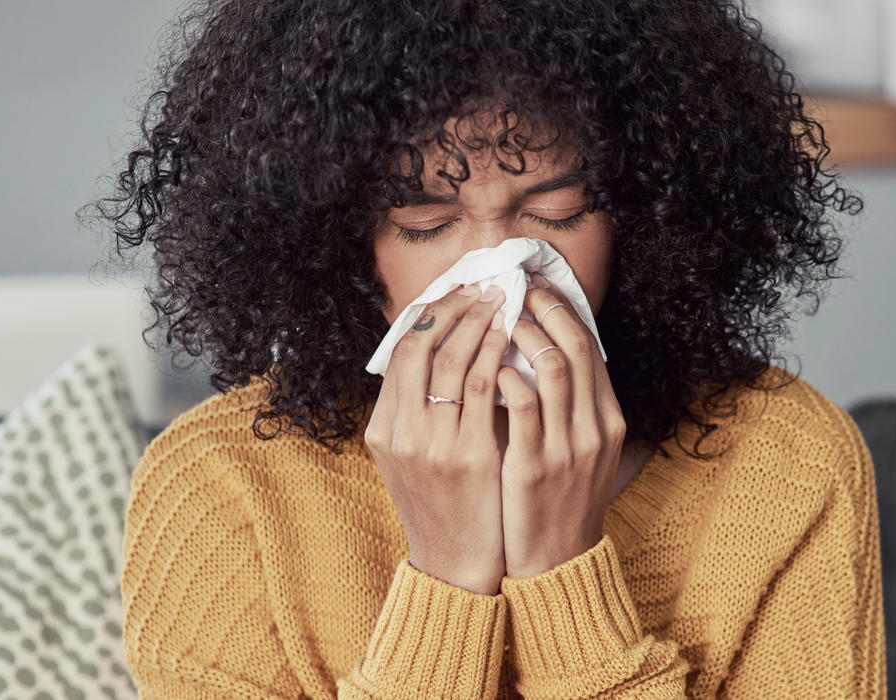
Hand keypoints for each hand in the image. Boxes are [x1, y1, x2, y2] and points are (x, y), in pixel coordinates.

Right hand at [363, 284, 509, 594]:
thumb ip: (416, 414)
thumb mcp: (412, 460)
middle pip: (419, 347)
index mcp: (383, 430)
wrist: (454, 565)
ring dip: (478, 323)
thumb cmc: (443, 507)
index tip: (458, 293)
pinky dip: (495, 355)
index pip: (399, 352)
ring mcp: (431, 444)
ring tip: (502, 301)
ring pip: (449, 360)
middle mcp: (400, 433)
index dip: (430, 315)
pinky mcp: (467, 456)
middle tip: (484, 286)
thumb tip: (438, 357)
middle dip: (453, 308)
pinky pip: (480, 388)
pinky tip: (512, 339)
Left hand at [495, 275, 627, 577]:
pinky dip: (504, 377)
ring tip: (496, 319)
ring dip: (522, 335)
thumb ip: (570, 407)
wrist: (557, 561)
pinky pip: (521, 407)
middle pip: (576, 347)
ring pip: (552, 368)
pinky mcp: (534, 467)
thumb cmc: (559, 500)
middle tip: (513, 288)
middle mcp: (594, 428)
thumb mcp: (580, 450)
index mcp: (607, 420)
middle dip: (543, 309)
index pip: (591, 347)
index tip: (536, 286)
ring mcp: (567, 448)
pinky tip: (484, 368)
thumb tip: (544, 354)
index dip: (563, 309)